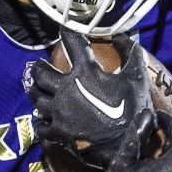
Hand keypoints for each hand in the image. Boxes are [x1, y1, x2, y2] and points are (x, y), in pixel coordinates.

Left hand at [30, 28, 153, 168]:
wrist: (127, 143)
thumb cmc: (133, 108)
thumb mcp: (136, 77)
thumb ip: (130, 53)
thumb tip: (124, 36)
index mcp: (84, 72)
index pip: (71, 43)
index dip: (66, 32)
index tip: (63, 28)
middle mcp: (65, 89)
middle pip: (40, 73)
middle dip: (39, 68)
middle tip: (40, 67)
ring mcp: (59, 111)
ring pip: (35, 97)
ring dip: (35, 92)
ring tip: (37, 90)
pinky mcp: (58, 131)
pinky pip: (40, 125)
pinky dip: (40, 121)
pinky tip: (43, 119)